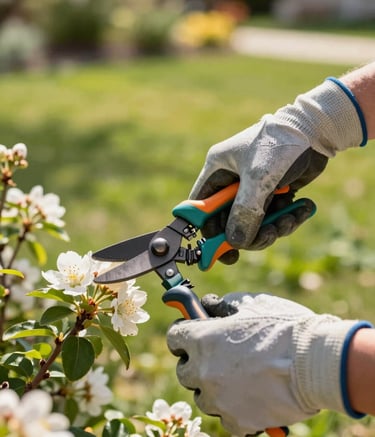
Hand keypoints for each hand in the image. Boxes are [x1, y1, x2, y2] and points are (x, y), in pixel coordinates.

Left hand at [167, 293, 368, 435]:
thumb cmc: (283, 327)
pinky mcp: (237, 421)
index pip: (174, 338)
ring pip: (203, 397)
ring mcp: (218, 399)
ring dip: (213, 388)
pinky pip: (225, 418)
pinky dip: (234, 410)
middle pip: (184, 371)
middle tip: (215, 357)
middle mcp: (203, 371)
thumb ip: (223, 306)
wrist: (316, 361)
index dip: (183, 334)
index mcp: (202, 339)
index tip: (190, 334)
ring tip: (236, 378)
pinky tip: (249, 397)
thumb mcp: (251, 304)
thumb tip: (209, 306)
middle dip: (195, 363)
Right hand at [190, 78, 365, 262]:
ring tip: (289, 220)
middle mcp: (232, 182)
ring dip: (272, 229)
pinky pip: (274, 218)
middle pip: (229, 222)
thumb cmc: (279, 145)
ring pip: (254, 224)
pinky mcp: (273, 194)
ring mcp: (253, 190)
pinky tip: (303, 209)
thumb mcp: (258, 178)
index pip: (201, 207)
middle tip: (267, 237)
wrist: (316, 130)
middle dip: (248, 234)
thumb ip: (245, 212)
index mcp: (218, 171)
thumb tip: (236, 243)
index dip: (207, 231)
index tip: (220, 252)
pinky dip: (288, 219)